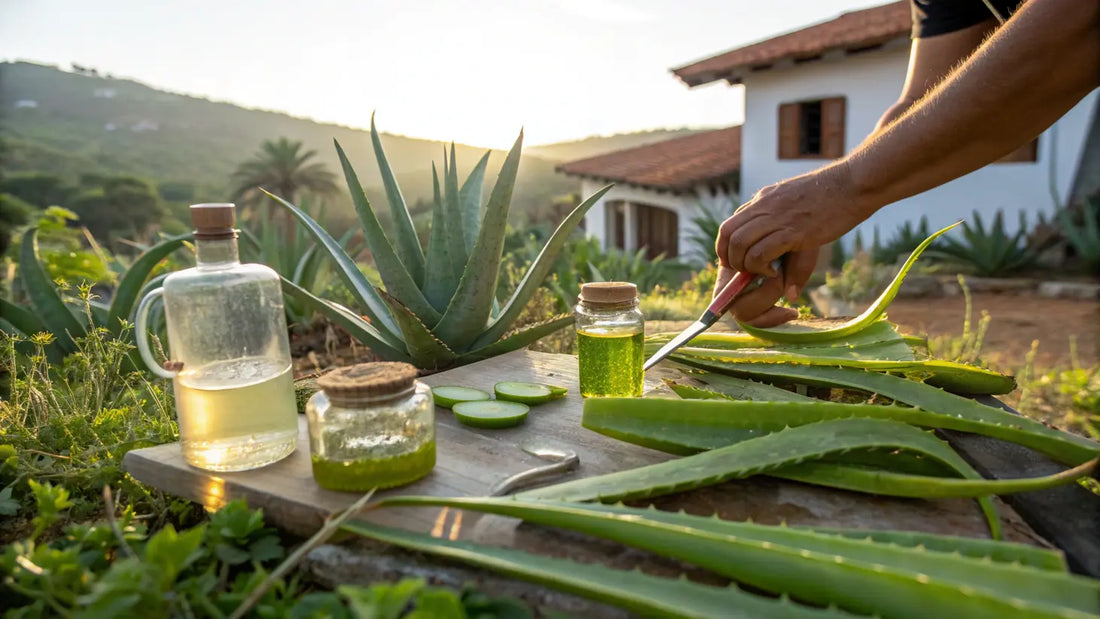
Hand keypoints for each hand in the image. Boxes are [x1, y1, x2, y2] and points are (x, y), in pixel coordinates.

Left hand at [713, 164, 866, 324]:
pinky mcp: (794, 231)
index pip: (729, 225)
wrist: (854, 183)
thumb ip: (783, 225)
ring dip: (745, 265)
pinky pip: (761, 252)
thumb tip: (779, 246)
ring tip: (761, 272)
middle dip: (730, 259)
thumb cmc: (832, 196)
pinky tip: (775, 273)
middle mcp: (764, 206)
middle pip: (727, 234)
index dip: (726, 248)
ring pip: (740, 244)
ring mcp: (777, 217)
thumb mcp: (798, 205)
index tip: (737, 262)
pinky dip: (761, 267)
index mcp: (763, 200)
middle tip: (746, 273)